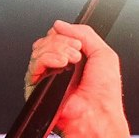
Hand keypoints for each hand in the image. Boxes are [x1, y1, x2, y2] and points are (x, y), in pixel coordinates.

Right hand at [27, 22, 125, 137]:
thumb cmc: (104, 92)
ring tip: (72, 62)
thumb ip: (84, 33)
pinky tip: (60, 65)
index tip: (79, 45)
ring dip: (58, 51)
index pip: (59, 36)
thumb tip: (61, 24)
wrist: (95, 113)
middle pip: (47, 40)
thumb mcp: (103, 53)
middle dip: (63, 43)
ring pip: (39, 49)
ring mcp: (47, 76)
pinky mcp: (36, 86)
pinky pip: (34, 63)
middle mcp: (59, 67)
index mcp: (76, 60)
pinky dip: (47, 59)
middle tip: (77, 55)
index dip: (66, 35)